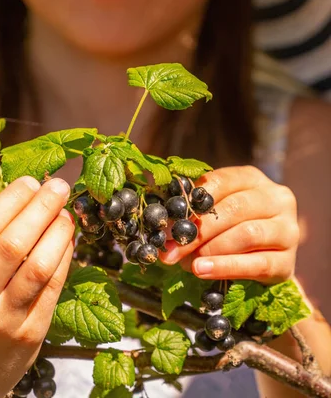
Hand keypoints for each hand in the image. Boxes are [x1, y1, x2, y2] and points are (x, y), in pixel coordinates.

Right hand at [0, 176, 74, 396]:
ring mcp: (0, 320)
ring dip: (59, 232)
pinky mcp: (27, 337)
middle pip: (13, 242)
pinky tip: (68, 241)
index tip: (31, 181)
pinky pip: (51, 290)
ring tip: (67, 212)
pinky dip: (64, 259)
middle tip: (59, 186)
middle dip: (42, 207)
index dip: (12, 198)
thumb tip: (21, 199)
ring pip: (38, 266)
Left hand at [160, 166, 298, 283]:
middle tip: (169, 248)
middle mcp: (276, 198)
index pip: (219, 182)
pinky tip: (202, 270)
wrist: (259, 263)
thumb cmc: (226, 230)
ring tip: (186, 263)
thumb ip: (191, 210)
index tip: (166, 222)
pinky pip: (257, 264)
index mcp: (251, 179)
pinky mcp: (288, 261)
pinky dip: (225, 268)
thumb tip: (161, 217)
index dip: (190, 202)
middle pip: (233, 209)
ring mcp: (287, 230)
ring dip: (210, 249)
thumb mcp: (212, 212)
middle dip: (196, 231)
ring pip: (247, 235)